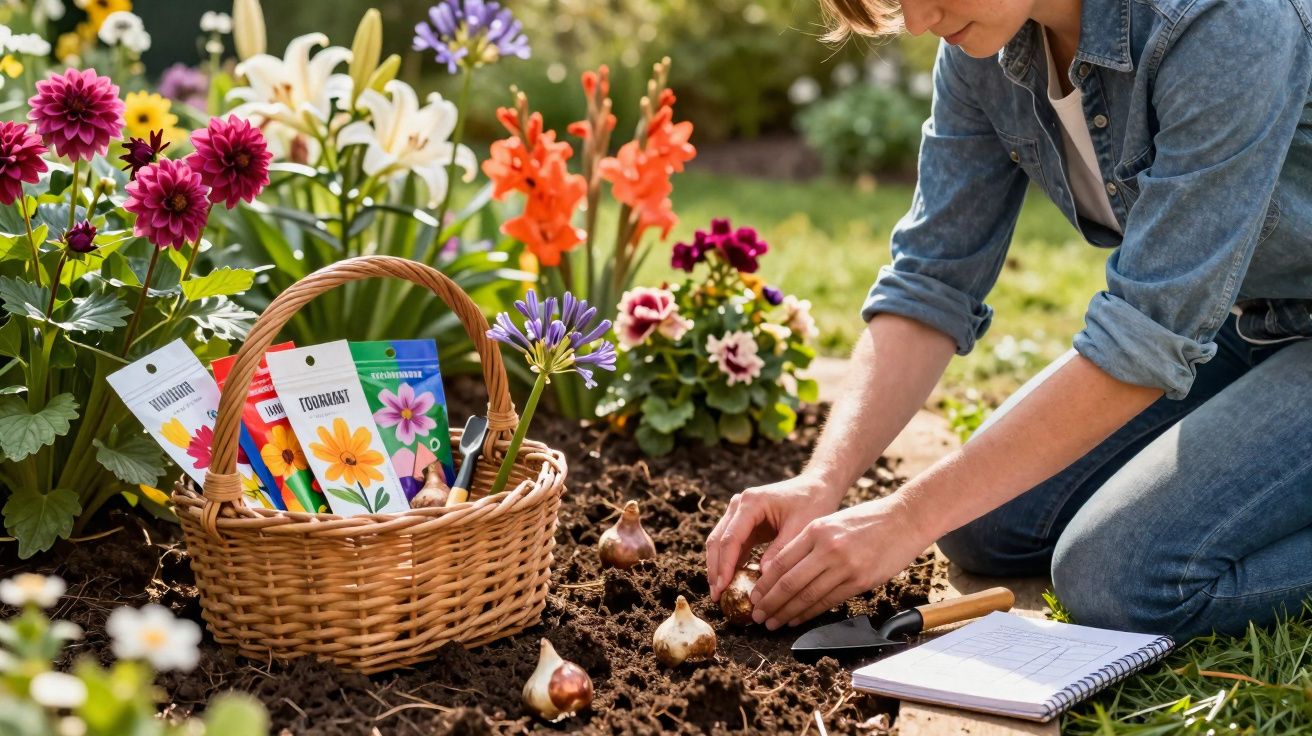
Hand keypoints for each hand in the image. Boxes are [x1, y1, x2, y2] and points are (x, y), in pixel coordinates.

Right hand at [705, 473, 842, 600]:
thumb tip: (764, 576)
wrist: (817, 486)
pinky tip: (731, 582)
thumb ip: (781, 550)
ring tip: (719, 593)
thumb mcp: (801, 527)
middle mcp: (739, 505)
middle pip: (718, 540)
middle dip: (715, 569)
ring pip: (720, 542)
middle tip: (716, 596)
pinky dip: (729, 563)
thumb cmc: (812, 503)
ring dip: (718, 567)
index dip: (724, 565)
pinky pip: (731, 544)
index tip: (722, 587)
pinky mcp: (744, 522)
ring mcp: (739, 512)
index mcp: (752, 502)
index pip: (731, 538)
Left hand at [749, 495, 933, 629]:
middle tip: (756, 615)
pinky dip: (809, 614)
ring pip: (807, 595)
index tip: (753, 596)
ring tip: (772, 622)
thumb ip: (808, 543)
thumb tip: (780, 571)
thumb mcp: (831, 522)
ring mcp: (845, 565)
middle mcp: (828, 548)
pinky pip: (828, 601)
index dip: (764, 583)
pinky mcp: (860, 580)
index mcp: (816, 530)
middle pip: (789, 582)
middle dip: (769, 602)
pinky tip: (796, 620)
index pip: (781, 562)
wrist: (905, 518)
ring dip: (786, 612)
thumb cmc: (867, 521)